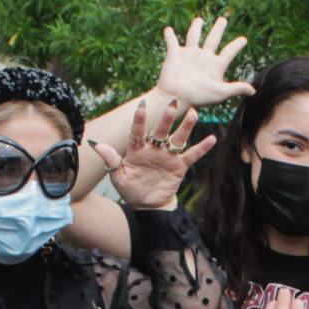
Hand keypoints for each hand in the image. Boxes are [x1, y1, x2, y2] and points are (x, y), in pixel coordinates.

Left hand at [91, 99, 214, 209]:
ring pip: (178, 139)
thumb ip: (111, 159)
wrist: (147, 204)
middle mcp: (154, 148)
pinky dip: (202, 148)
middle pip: (161, 131)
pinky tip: (212, 139)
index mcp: (137, 149)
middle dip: (167, 119)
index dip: (139, 120)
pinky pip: (192, 155)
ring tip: (193, 114)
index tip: (141, 106)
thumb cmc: (130, 188)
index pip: (138, 132)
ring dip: (186, 127)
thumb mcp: (118, 175)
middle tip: (173, 104)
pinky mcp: (180, 166)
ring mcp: (168, 156)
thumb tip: (95, 144)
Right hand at [155, 16, 255, 109]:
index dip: (237, 45)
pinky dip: (169, 35)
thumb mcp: (221, 92)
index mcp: (215, 65)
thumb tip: (254, 91)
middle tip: (223, 19)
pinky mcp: (174, 54)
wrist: (176, 97)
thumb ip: (236, 88)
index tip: (244, 39)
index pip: (229, 52)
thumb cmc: (198, 97)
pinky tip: (168, 29)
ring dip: (196, 28)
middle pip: (213, 39)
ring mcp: (189, 55)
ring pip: (194, 37)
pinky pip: (172, 42)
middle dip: (218, 29)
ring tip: (199, 20)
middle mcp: (203, 58)